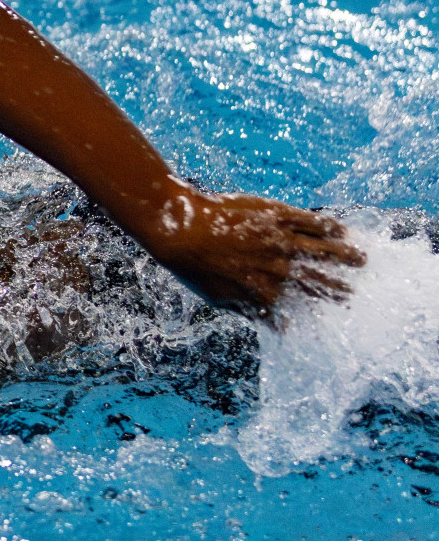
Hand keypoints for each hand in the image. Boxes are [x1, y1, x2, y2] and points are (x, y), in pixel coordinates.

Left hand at [143, 188, 365, 321]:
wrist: (179, 226)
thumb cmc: (193, 265)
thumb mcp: (218, 297)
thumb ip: (247, 311)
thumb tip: (270, 326)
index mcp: (264, 291)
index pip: (298, 308)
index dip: (315, 313)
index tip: (328, 317)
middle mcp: (278, 267)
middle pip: (317, 281)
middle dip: (337, 288)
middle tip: (352, 294)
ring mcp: (279, 239)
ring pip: (322, 249)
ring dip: (344, 256)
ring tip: (362, 260)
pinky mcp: (275, 214)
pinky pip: (310, 221)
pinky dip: (328, 227)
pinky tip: (341, 230)